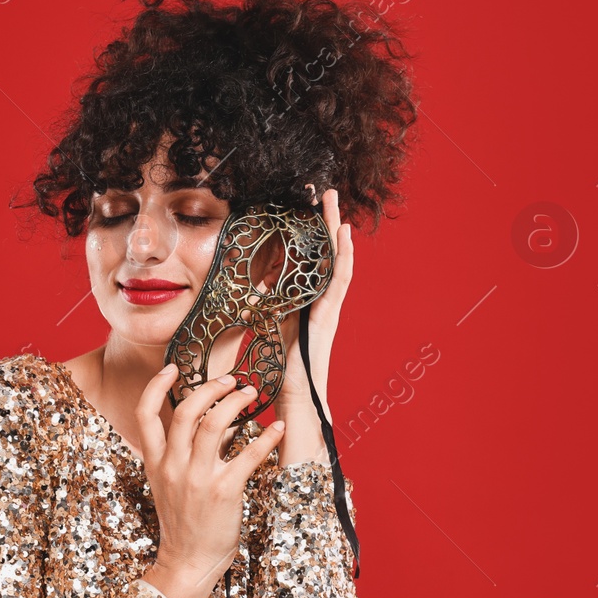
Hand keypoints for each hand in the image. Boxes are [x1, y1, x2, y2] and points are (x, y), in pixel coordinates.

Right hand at [137, 367, 286, 597]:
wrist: (187, 561)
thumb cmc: (183, 522)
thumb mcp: (170, 483)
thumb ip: (184, 451)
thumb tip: (213, 421)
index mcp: (155, 462)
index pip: (145, 414)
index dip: (156, 386)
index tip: (173, 367)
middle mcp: (173, 466)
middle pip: (186, 411)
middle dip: (210, 388)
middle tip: (231, 380)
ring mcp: (197, 478)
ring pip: (214, 425)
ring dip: (236, 403)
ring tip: (253, 393)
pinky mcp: (224, 491)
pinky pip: (248, 455)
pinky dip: (266, 437)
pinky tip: (277, 427)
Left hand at [274, 186, 352, 463]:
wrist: (295, 403)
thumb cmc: (282, 375)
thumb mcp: (271, 332)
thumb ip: (268, 310)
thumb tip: (254, 291)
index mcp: (308, 308)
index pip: (314, 266)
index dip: (314, 239)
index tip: (309, 212)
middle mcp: (323, 306)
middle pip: (328, 257)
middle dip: (326, 225)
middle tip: (325, 194)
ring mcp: (329, 311)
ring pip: (336, 262)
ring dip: (336, 232)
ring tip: (334, 203)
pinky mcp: (329, 317)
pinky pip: (338, 281)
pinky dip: (343, 256)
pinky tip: (342, 234)